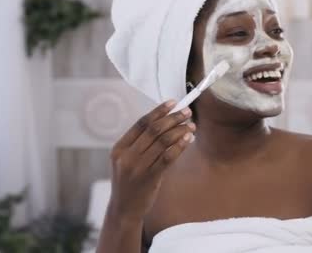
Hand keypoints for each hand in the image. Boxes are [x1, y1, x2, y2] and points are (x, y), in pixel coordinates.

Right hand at [108, 100, 195, 220]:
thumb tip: (166, 123)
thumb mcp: (127, 161)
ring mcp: (137, 167)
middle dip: (172, 118)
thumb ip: (141, 144)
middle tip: (187, 113)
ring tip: (191, 126)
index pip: (141, 123)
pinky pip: (168, 157)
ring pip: (162, 142)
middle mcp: (127, 156)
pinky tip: (188, 139)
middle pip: (153, 130)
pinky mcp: (149, 178)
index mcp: (120, 148)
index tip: (173, 103)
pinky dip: (179, 146)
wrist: (124, 209)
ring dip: (179, 131)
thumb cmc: (130, 182)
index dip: (158, 111)